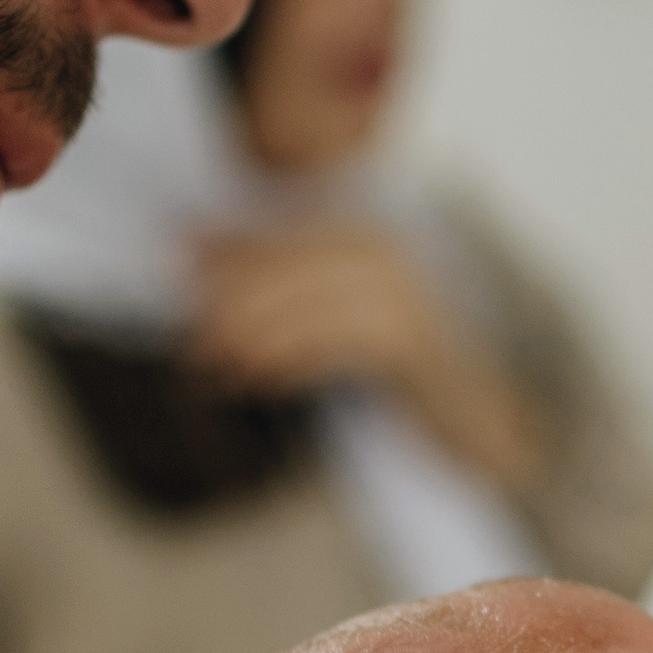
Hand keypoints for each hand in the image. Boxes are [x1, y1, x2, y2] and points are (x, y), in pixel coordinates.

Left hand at [193, 227, 538, 486]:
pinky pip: (339, 342)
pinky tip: (257, 379)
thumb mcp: (333, 323)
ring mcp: (407, 294)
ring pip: (311, 300)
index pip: (283, 231)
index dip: (227, 245)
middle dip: (233, 291)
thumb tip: (195, 256)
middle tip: (189, 329)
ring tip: (210, 362)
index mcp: (367, 235)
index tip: (175, 261)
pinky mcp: (415, 341)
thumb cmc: (398, 376)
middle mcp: (390, 254)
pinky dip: (292, 359)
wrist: (477, 421)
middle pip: (293, 260)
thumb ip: (281, 290)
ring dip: (253, 331)